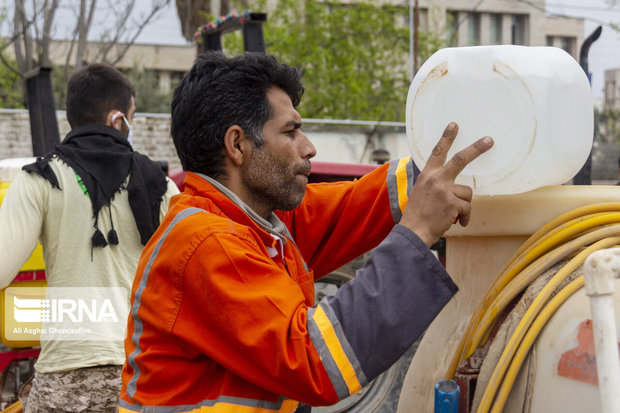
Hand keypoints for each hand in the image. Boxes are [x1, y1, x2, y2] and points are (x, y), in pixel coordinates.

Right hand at [399, 122, 493, 246]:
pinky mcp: (452, 203)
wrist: (413, 232)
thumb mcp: (420, 193)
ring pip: (467, 193)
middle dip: (476, 148)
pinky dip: (464, 217)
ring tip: (451, 214)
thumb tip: (451, 186)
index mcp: (427, 176)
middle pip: (460, 159)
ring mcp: (444, 190)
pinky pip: (467, 208)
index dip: (446, 138)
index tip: (454, 125)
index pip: (437, 152)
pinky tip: (455, 222)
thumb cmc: (417, 215)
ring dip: (463, 205)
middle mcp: (435, 179)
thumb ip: (434, 184)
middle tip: (489, 140)